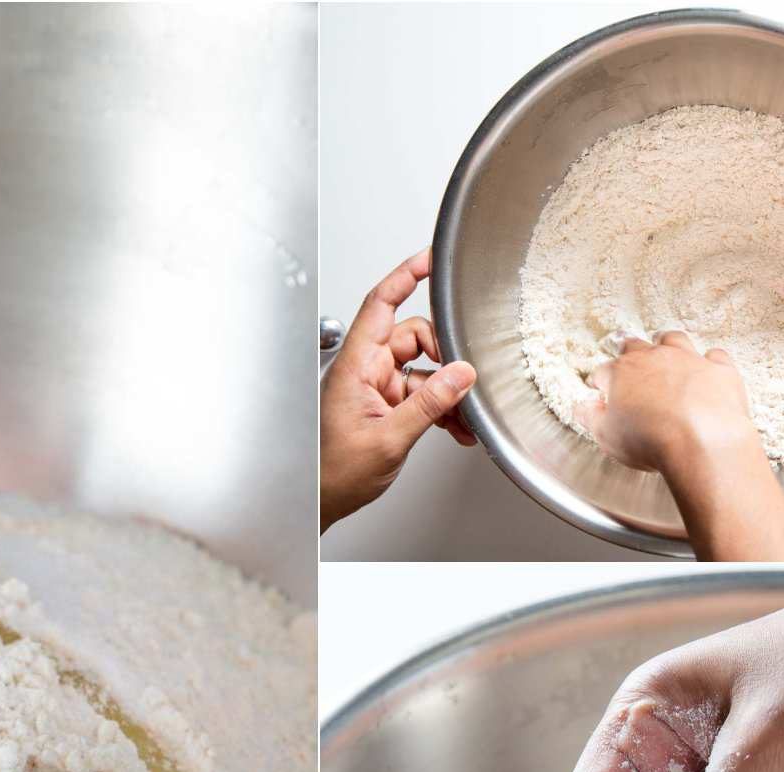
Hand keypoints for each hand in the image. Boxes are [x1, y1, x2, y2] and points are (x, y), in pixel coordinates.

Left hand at [320, 249, 476, 531]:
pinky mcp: (386, 405)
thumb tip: (461, 374)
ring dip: (448, 391)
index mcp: (355, 366)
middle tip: (463, 382)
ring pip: (425, 369)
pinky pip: (423, 393)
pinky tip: (455, 428)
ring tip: (463, 418)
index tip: (430, 258)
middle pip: (415, 337)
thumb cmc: (333, 474)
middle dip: (446, 357)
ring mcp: (376, 387)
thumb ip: (428, 404)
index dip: (406, 276)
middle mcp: (365, 370)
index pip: (381, 305)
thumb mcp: (388, 439)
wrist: (320, 501)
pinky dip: (442, 407)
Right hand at [574, 332, 753, 474]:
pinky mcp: (719, 370)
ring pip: (674, 340)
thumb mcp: (606, 435)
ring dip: (667, 345)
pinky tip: (707, 369)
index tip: (599, 389)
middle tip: (627, 359)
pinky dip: (709, 361)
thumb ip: (591, 418)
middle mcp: (655, 358)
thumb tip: (582, 407)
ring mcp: (689, 360)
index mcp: (622, 372)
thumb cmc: (650, 440)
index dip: (599, 381)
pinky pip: (714, 356)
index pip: (603, 372)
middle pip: (636, 346)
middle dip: (628, 351)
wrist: (702, 443)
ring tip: (665, 352)